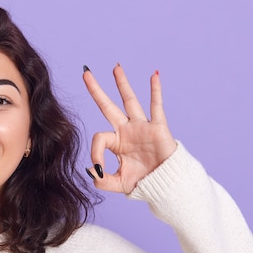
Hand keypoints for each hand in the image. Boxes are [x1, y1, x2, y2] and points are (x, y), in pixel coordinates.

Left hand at [83, 64, 176, 193]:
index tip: (98, 168)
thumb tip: (92, 171)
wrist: (166, 185)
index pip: (99, 138)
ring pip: (129, 101)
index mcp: (116, 142)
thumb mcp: (118, 184)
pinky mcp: (158, 127)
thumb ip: (102, 181)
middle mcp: (126, 130)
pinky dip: (155, 90)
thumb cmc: (144, 182)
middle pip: (108, 106)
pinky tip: (154, 75)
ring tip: (115, 67)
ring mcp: (142, 127)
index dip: (95, 152)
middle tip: (86, 74)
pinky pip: (156, 106)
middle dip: (96, 91)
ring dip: (122, 84)